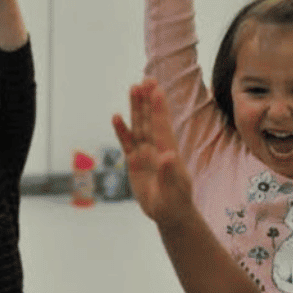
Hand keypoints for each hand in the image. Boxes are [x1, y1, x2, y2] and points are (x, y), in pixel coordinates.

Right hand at [112, 79, 194, 227]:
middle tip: (146, 79)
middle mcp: (157, 149)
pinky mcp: (135, 162)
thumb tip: (168, 156)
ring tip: (134, 87)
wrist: (169, 214)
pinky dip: (122, 130)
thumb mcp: (173, 192)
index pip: (162, 127)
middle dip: (148, 100)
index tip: (157, 90)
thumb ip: (170, 173)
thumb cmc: (175, 203)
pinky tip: (116, 116)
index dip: (159, 109)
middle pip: (150, 120)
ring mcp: (146, 154)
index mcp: (168, 153)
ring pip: (139, 126)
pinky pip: (127, 143)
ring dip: (136, 108)